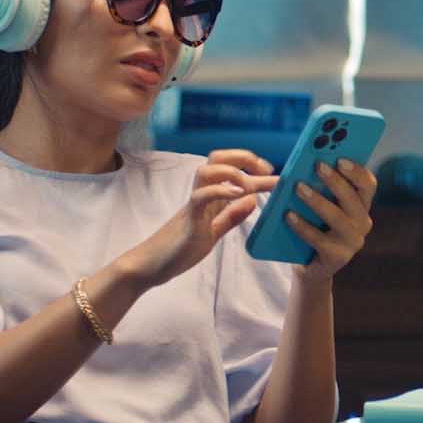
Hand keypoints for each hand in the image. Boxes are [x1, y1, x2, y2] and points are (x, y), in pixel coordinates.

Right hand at [117, 150, 276, 288]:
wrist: (151, 265)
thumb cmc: (180, 248)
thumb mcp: (214, 232)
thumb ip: (231, 217)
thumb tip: (253, 200)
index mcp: (209, 198)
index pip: (230, 170)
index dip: (252, 165)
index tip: (272, 171)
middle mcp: (201, 195)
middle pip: (217, 158)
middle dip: (243, 157)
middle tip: (265, 169)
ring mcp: (194, 205)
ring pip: (206, 170)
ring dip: (232, 171)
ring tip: (249, 183)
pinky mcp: (188, 219)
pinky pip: (201, 196)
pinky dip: (220, 190)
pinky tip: (239, 195)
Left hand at [287, 158, 376, 283]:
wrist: (311, 266)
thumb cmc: (315, 227)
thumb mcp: (322, 205)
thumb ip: (321, 187)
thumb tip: (307, 163)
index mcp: (361, 206)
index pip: (368, 184)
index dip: (357, 171)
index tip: (340, 158)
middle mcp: (362, 223)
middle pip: (353, 198)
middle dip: (335, 180)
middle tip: (317, 165)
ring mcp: (352, 242)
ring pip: (337, 217)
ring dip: (317, 200)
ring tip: (298, 187)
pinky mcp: (337, 257)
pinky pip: (319, 239)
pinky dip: (302, 225)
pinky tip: (288, 215)